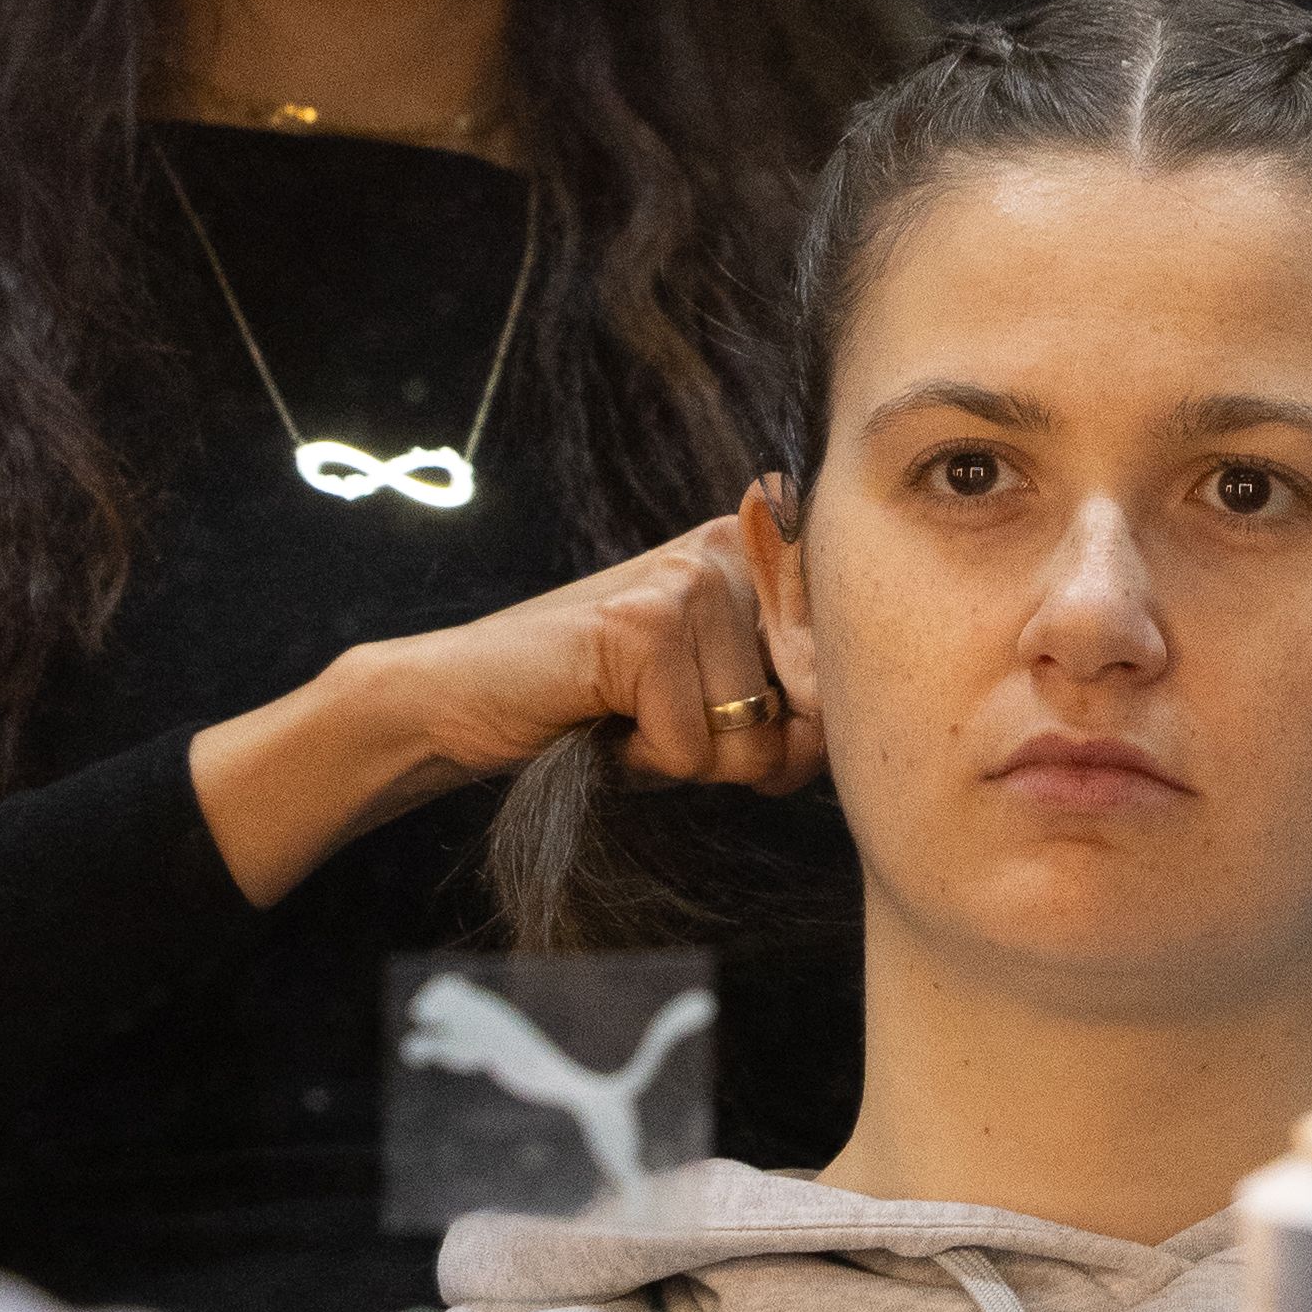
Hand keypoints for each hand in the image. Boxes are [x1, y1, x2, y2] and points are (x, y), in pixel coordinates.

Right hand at [192, 516, 816, 910]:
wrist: (466, 703)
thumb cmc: (601, 713)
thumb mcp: (716, 704)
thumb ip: (796, 708)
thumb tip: (828, 731)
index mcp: (762, 552)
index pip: (845, 669)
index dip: (792, 726)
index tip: (714, 706)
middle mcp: (733, 547)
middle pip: (806, 713)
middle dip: (738, 751)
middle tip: (660, 718)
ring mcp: (687, 578)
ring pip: (748, 740)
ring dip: (683, 760)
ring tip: (626, 715)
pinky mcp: (641, 623)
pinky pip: (688, 750)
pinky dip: (641, 764)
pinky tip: (599, 721)